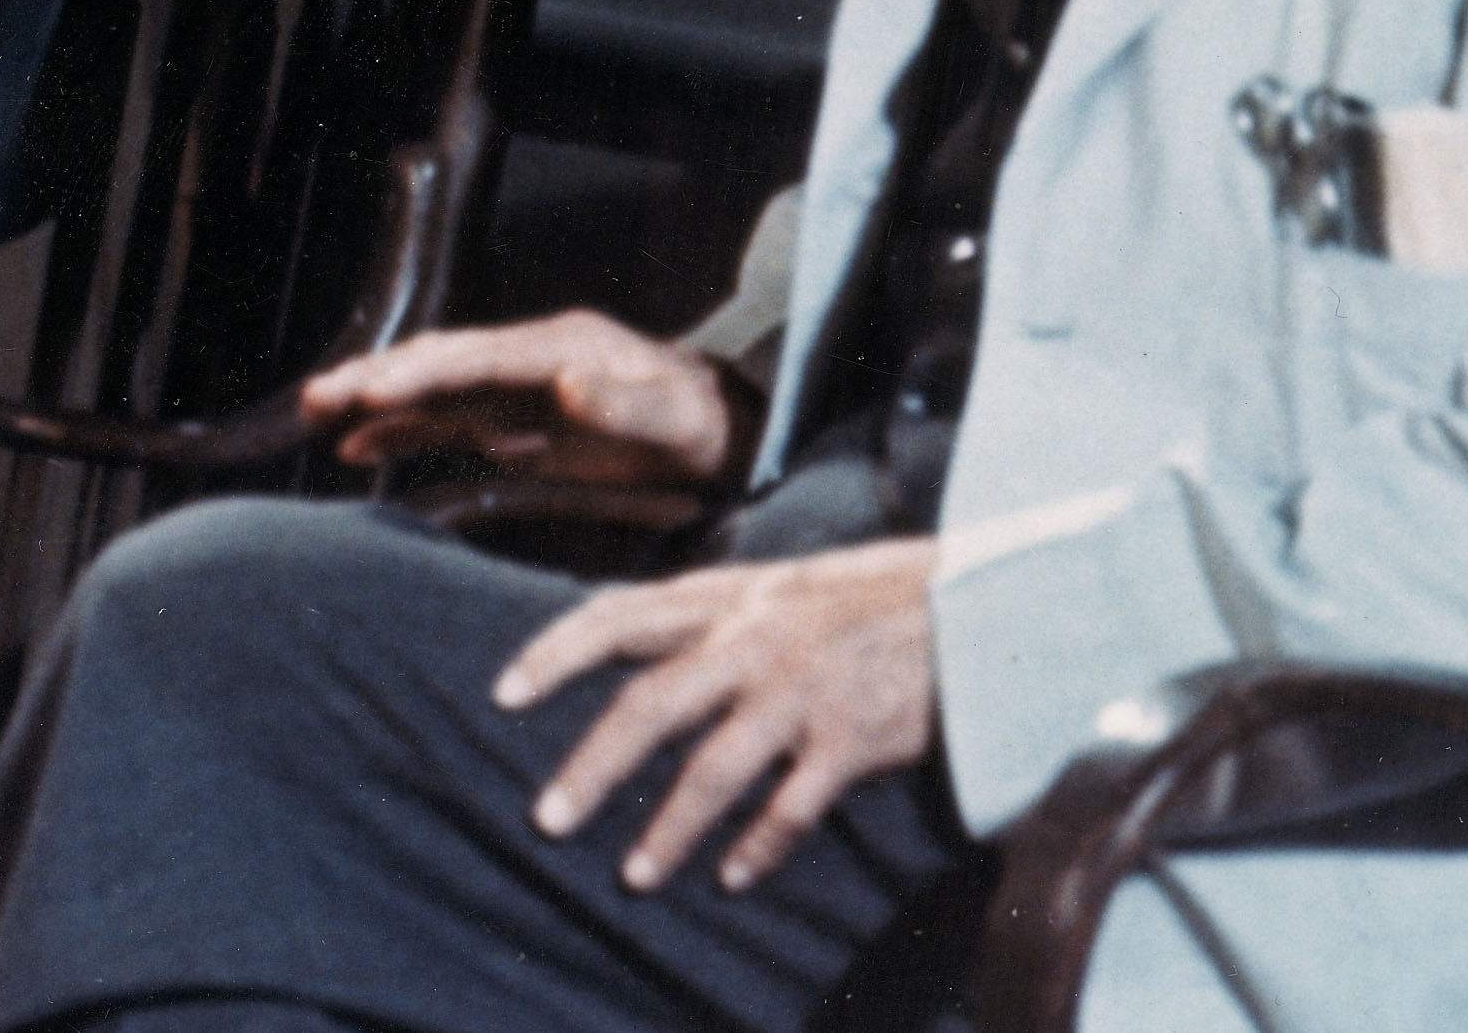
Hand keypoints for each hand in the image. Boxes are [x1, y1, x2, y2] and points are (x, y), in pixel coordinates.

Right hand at [300, 312, 740, 487]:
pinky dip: (404, 431)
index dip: (422, 372)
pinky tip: (360, 449)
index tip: (372, 389)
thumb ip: (623, 405)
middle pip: (442, 360)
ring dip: (378, 398)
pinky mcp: (518, 422)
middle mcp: (531, 358)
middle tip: (318, 394)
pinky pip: (450, 422)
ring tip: (317, 410)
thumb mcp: (676, 418)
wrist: (723, 433)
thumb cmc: (702, 425)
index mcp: (563, 347)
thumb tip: (564, 385)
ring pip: (435, 388)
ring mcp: (520, 389)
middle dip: (379, 376)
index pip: (477, 356)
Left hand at [496, 538, 940, 894]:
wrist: (964, 605)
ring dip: (669, 829)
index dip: (555, 652)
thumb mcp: (766, 589)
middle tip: (547, 819)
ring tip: (633, 877)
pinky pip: (793, 806)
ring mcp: (801, 690)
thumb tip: (621, 641)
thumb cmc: (849, 601)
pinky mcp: (851, 738)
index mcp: (721, 598)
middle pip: (651, 704)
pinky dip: (759, 848)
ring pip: (715, 768)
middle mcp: (751, 640)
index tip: (503, 694)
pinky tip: (733, 879)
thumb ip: (700, 616)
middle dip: (593, 766)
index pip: (616, 615)